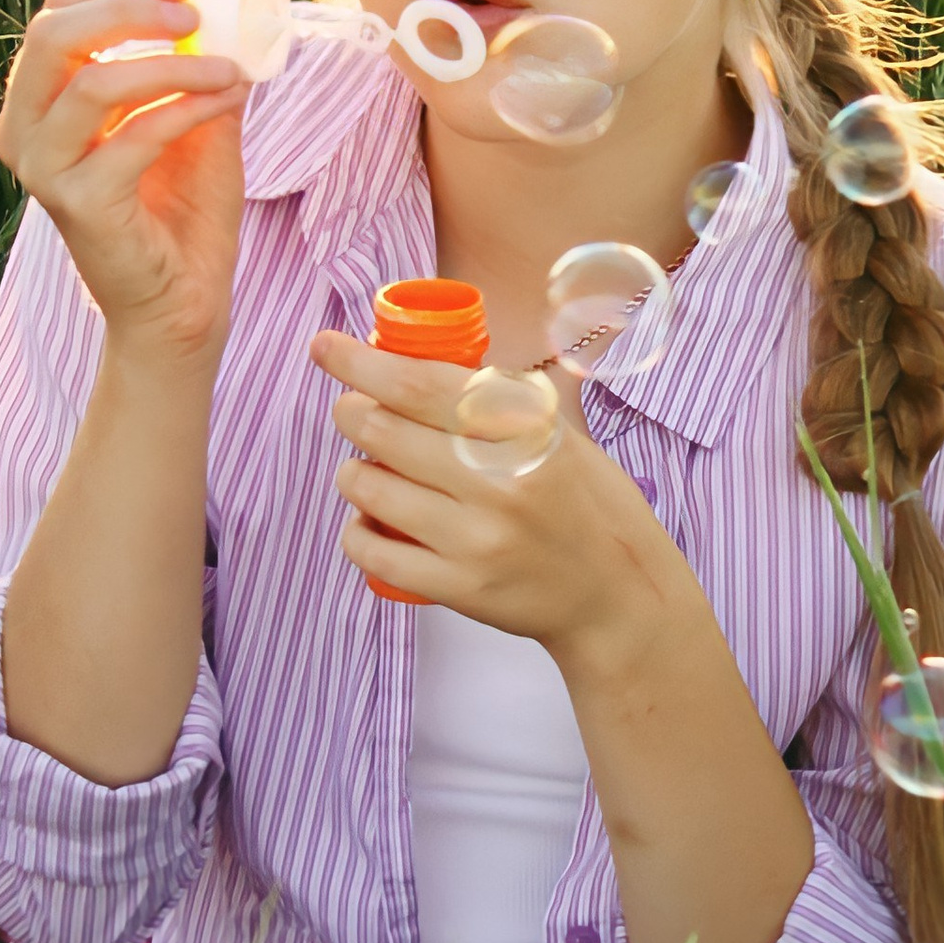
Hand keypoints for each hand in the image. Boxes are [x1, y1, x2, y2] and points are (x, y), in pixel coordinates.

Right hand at [0, 0, 295, 361]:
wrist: (184, 301)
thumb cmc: (186, 205)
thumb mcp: (206, 102)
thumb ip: (226, 36)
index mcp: (42, 95)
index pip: (58, 8)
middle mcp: (26, 128)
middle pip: (54, 33)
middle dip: (129, 9)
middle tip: (196, 12)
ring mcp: (44, 169)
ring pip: (94, 83)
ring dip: (173, 64)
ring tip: (231, 68)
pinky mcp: (78, 205)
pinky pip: (133, 136)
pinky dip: (188, 108)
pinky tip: (229, 100)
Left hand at [312, 331, 672, 667]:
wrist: (617, 595)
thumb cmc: (587, 504)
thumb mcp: (559, 432)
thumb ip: (498, 401)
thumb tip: (418, 364)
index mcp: (524, 430)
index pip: (420, 385)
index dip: (361, 362)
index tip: (326, 347)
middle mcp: (497, 481)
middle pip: (383, 430)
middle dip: (350, 411)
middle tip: (350, 409)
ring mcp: (475, 538)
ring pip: (370, 488)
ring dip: (351, 471)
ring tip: (363, 469)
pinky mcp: (459, 587)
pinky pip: (373, 552)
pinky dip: (358, 531)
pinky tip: (369, 521)